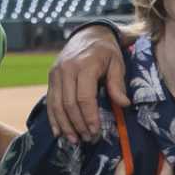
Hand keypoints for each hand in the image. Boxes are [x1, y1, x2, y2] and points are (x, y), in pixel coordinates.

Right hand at [46, 27, 126, 141]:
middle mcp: (66, 69)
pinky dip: (53, 118)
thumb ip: (117, 83)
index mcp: (84, 65)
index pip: (84, 97)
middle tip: (88, 139)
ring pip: (57, 105)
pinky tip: (58, 132)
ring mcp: (56, 73)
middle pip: (69, 104)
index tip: (96, 131)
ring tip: (74, 140)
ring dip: (65, 125)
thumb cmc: (106, 51)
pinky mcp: (51, 77)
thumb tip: (124, 104)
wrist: (88, 34)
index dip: (89, 117)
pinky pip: (50, 101)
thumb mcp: (117, 63)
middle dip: (78, 124)